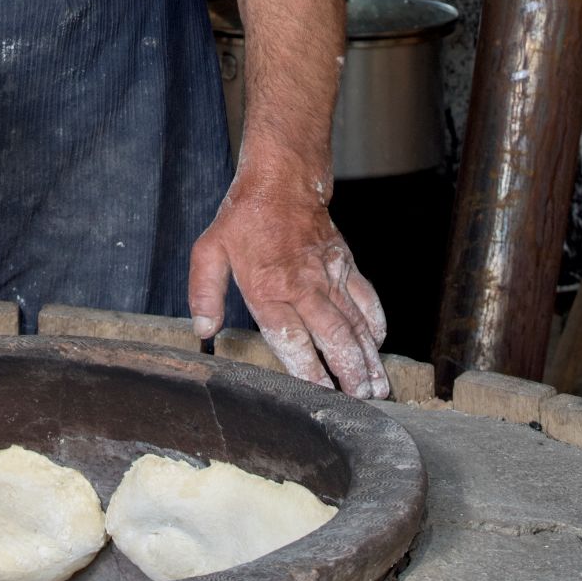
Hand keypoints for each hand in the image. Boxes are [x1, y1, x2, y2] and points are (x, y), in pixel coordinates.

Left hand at [188, 174, 388, 398]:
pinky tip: (378, 344)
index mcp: (268, 287)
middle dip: (348, 372)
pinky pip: (367, 298)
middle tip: (360, 401)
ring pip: (354, 323)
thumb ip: (204, 291)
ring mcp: (329, 276)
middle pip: (332, 336)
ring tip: (376, 387)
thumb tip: (203, 329)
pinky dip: (375, 323)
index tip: (320, 393)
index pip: (291, 338)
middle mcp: (303, 285)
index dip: (308, 370)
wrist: (282, 179)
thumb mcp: (210, 250)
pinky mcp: (346, 265)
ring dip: (367, 357)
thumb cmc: (244, 217)